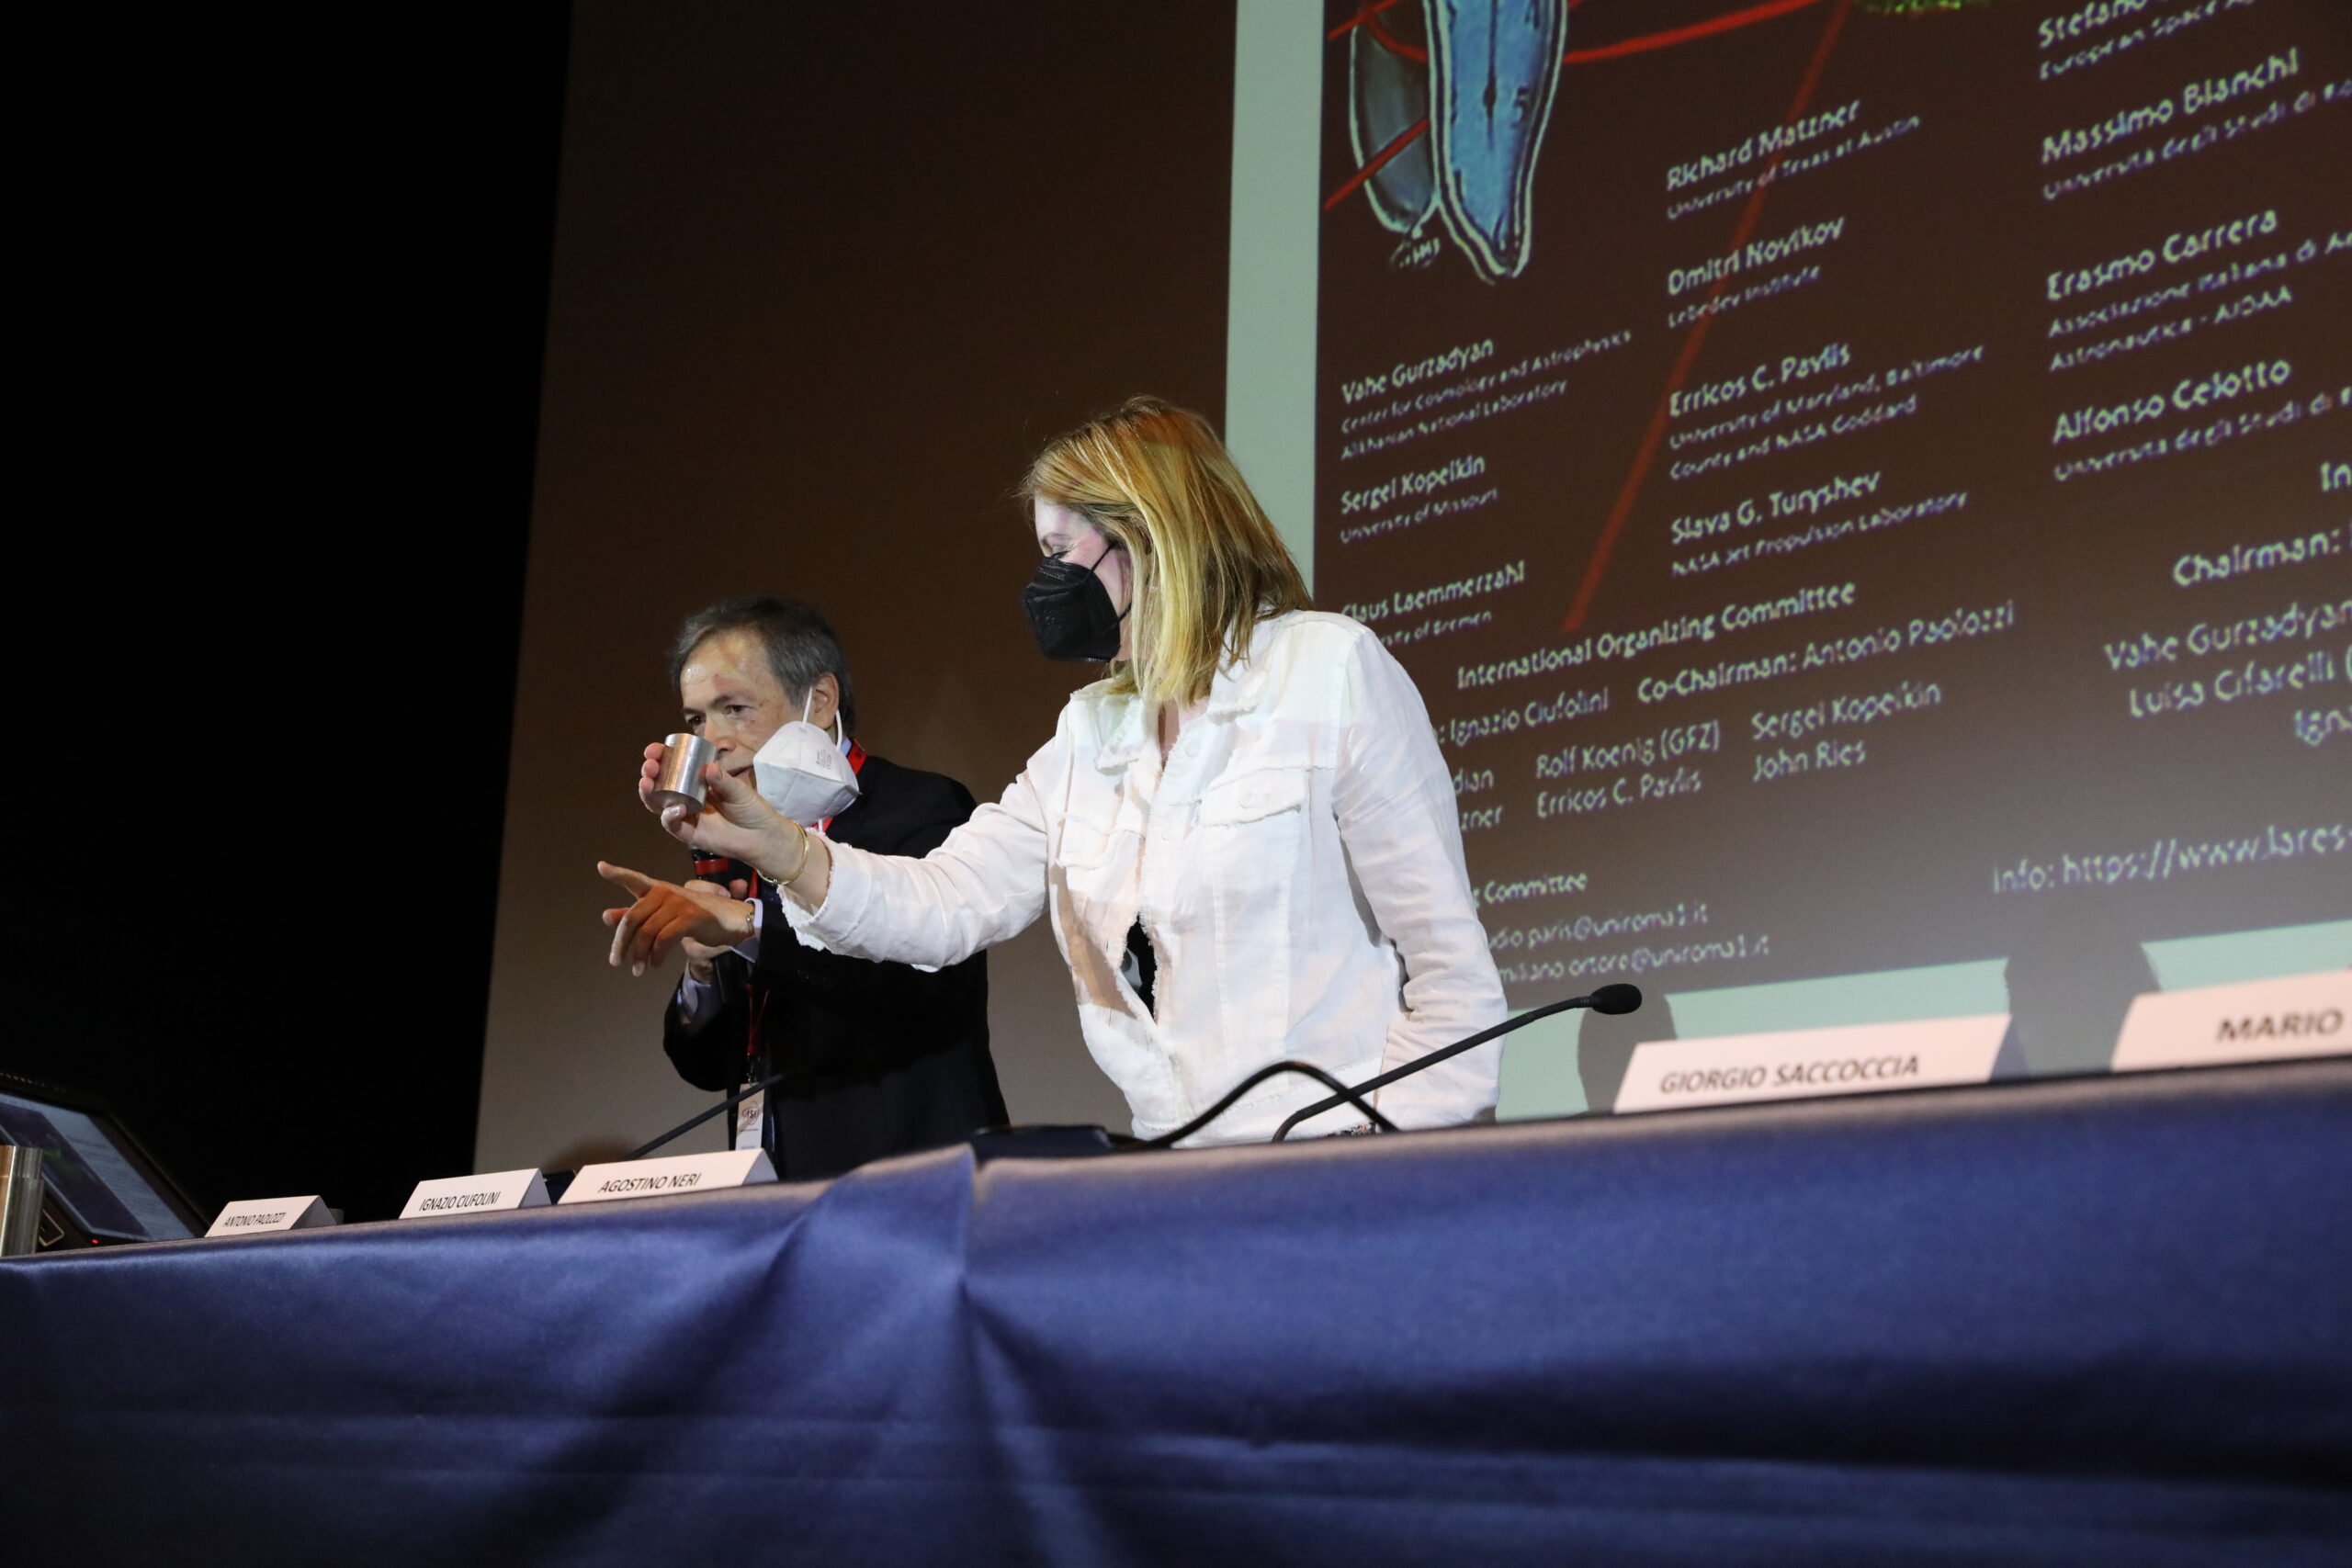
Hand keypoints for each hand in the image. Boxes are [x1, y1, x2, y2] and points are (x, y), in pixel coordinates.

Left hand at [598, 862, 751, 976]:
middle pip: (633, 917)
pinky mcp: (691, 917)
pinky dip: (657, 955)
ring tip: (638, 970)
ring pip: (647, 931)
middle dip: (621, 942)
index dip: (617, 874)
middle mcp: (666, 892)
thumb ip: (636, 916)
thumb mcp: (664, 915)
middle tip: (616, 962)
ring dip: (640, 955)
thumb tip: (605, 916)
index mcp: (658, 889)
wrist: (732, 920)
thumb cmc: (696, 916)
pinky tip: (656, 964)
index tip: (601, 867)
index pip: (634, 879)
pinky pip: (664, 939)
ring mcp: (679, 903)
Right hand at [638, 744, 798, 875]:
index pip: (673, 767)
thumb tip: (708, 767)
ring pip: (658, 804)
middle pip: (660, 784)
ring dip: (649, 793)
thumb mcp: (738, 790)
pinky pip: (672, 824)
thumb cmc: (751, 809)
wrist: (762, 836)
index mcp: (697, 782)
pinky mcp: (688, 833)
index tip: (655, 749)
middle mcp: (687, 797)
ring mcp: (686, 815)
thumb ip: (723, 781)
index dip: (660, 757)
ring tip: (647, 782)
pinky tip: (676, 808)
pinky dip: (669, 816)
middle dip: (650, 772)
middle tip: (650, 764)